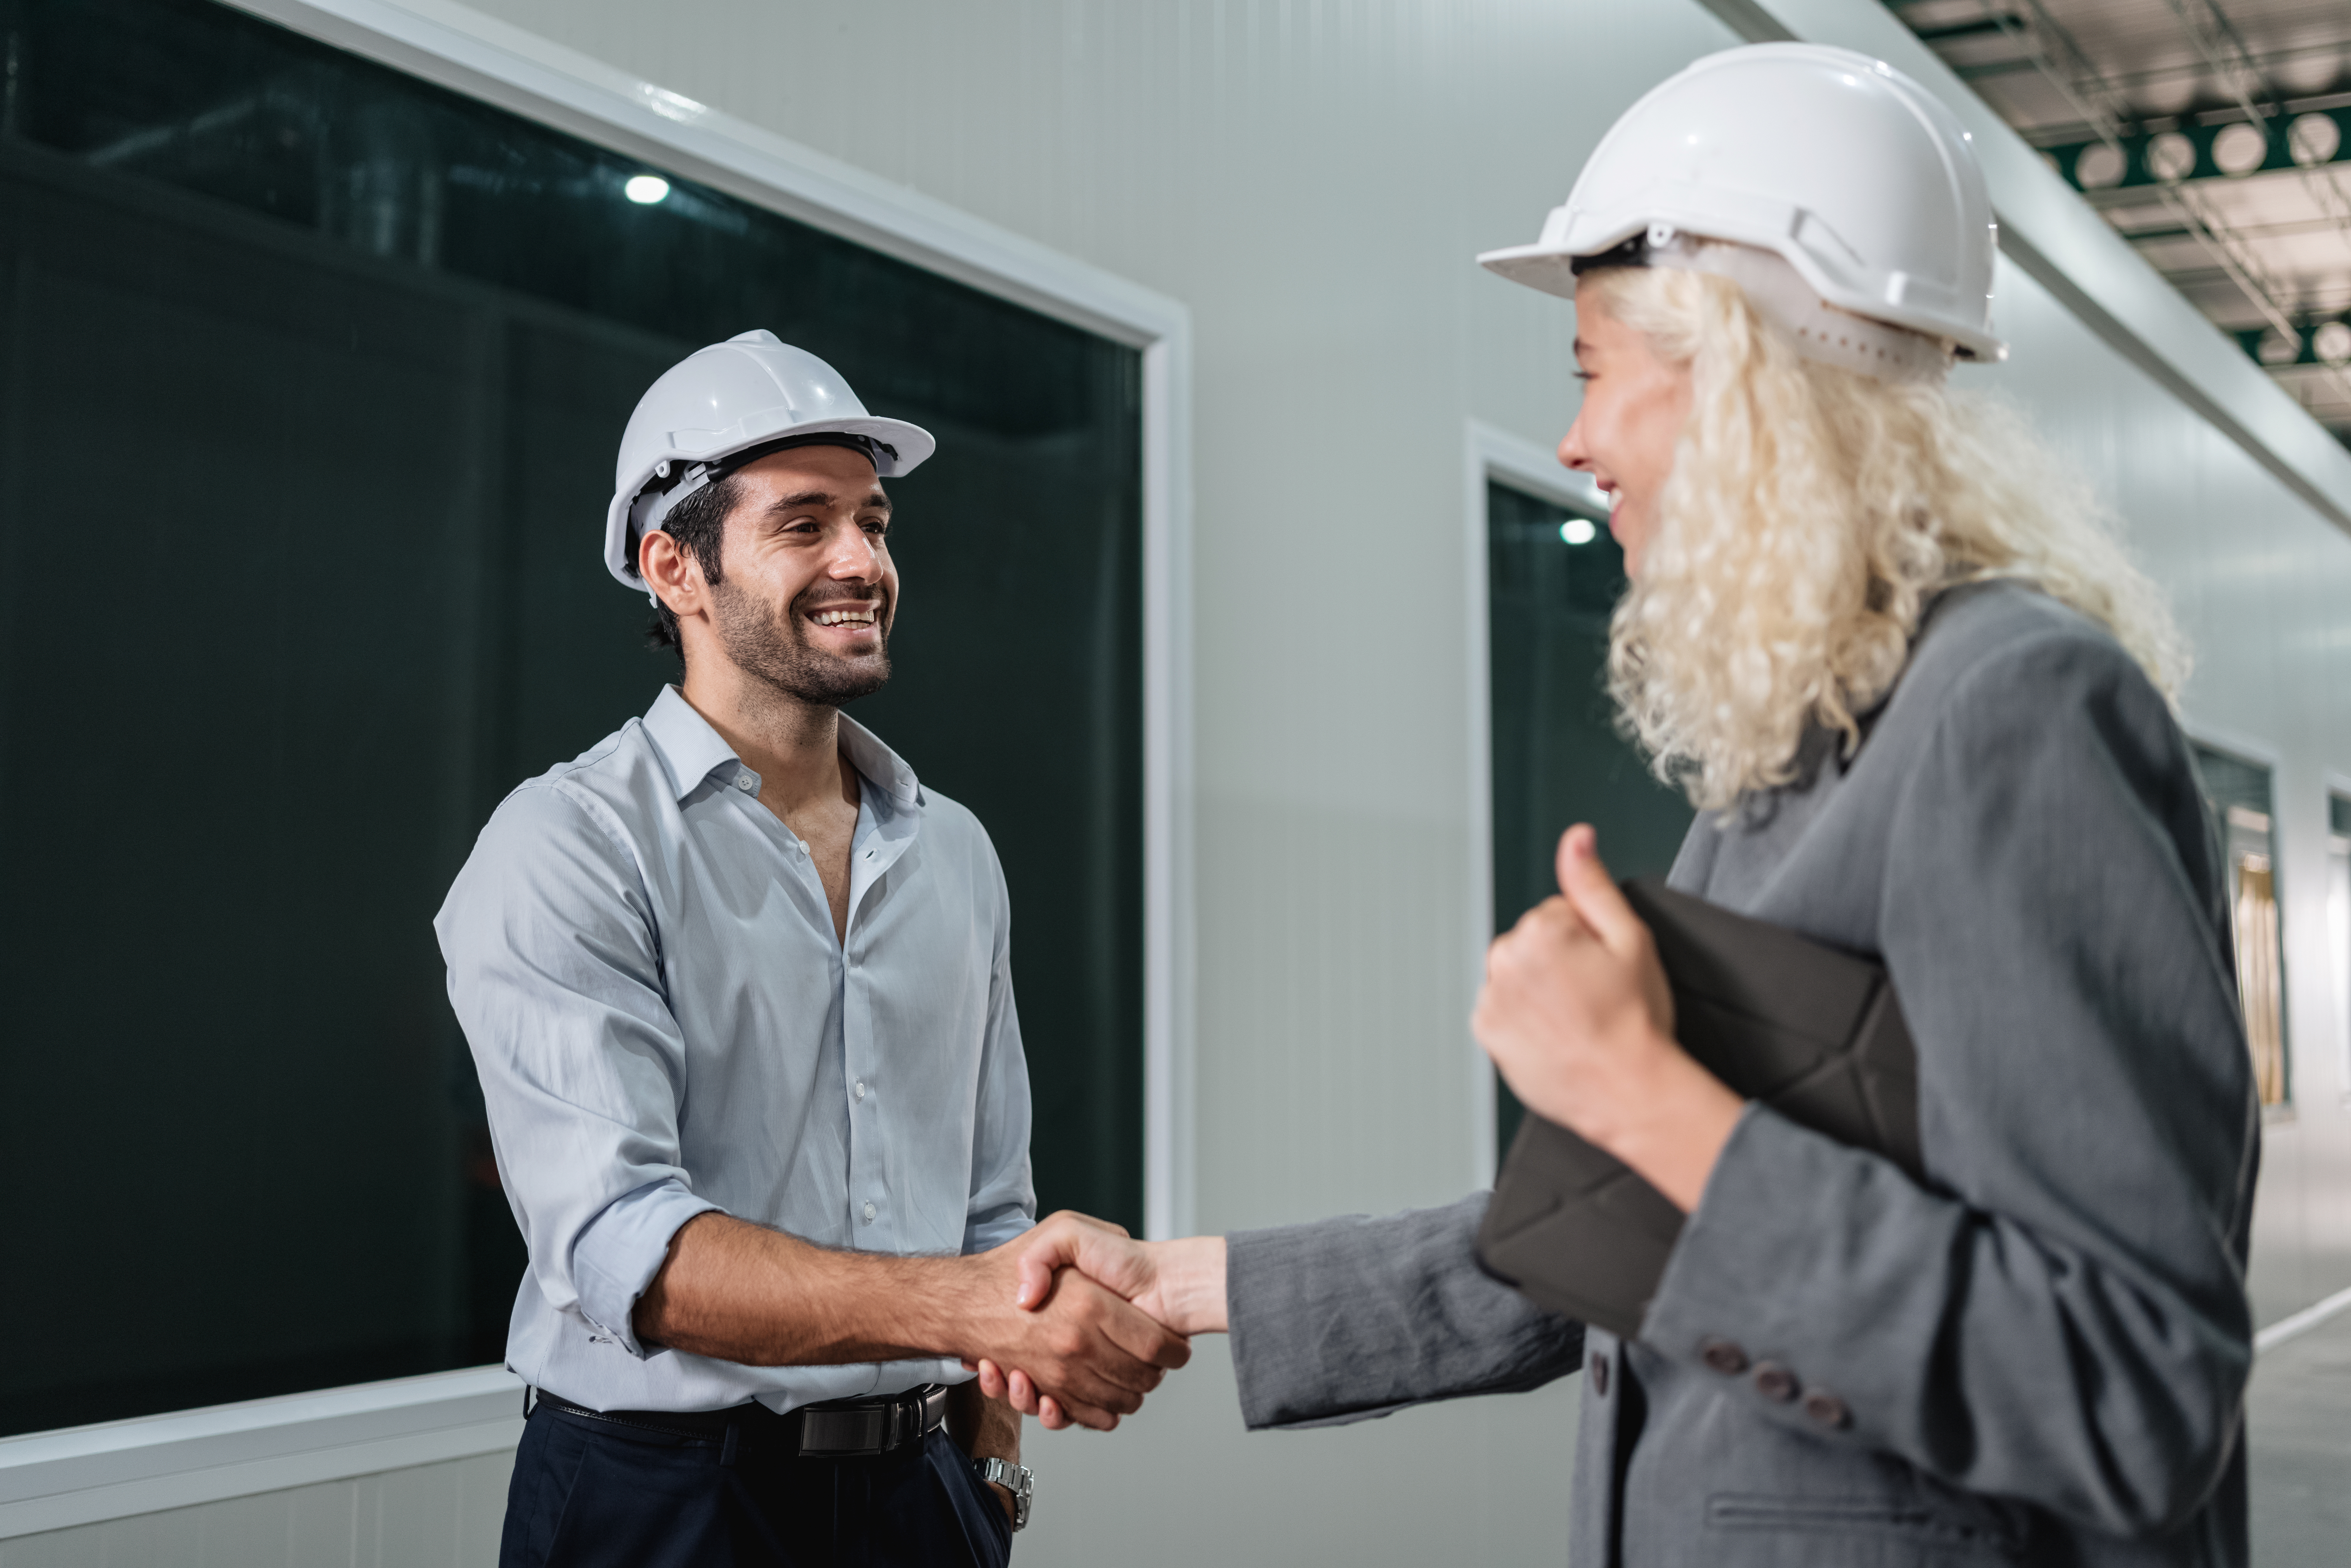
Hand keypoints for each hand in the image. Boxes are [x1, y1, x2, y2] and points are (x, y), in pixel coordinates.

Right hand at [968, 1213, 1227, 1428]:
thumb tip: (1094, 1282)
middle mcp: (1076, 1344)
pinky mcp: (1046, 1392)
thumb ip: (1079, 1242)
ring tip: (1125, 1372)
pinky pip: (1086, 1417)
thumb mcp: (1059, 1228)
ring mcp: (1060, 1373)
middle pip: (1143, 1379)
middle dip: (1155, 1372)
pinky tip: (1095, 1391)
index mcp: (1090, 1305)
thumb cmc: (1013, 1261)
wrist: (966, 1300)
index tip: (1175, 1343)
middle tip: (1153, 1358)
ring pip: (1119, 1403)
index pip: (1156, 1344)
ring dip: (1129, 1395)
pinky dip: (1096, 1414)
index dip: (1173, 1348)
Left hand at [1473, 825, 1742, 1210]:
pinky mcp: (1486, 1033)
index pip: (1557, 914)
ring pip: (1515, 975)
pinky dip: (1523, 1019)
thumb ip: (1592, 883)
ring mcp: (1491, 1000)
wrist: (1629, 1090)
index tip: (1601, 970)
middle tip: (1592, 996)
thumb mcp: (1629, 938)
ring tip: (1574, 1018)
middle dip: (1558, 961)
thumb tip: (1576, 837)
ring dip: (1538, 990)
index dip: (1587, 940)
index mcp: (1540, 931)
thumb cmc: (1637, 1019)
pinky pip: (1502, 1010)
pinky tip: (1554, 1034)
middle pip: (1530, 942)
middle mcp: (1505, 961)